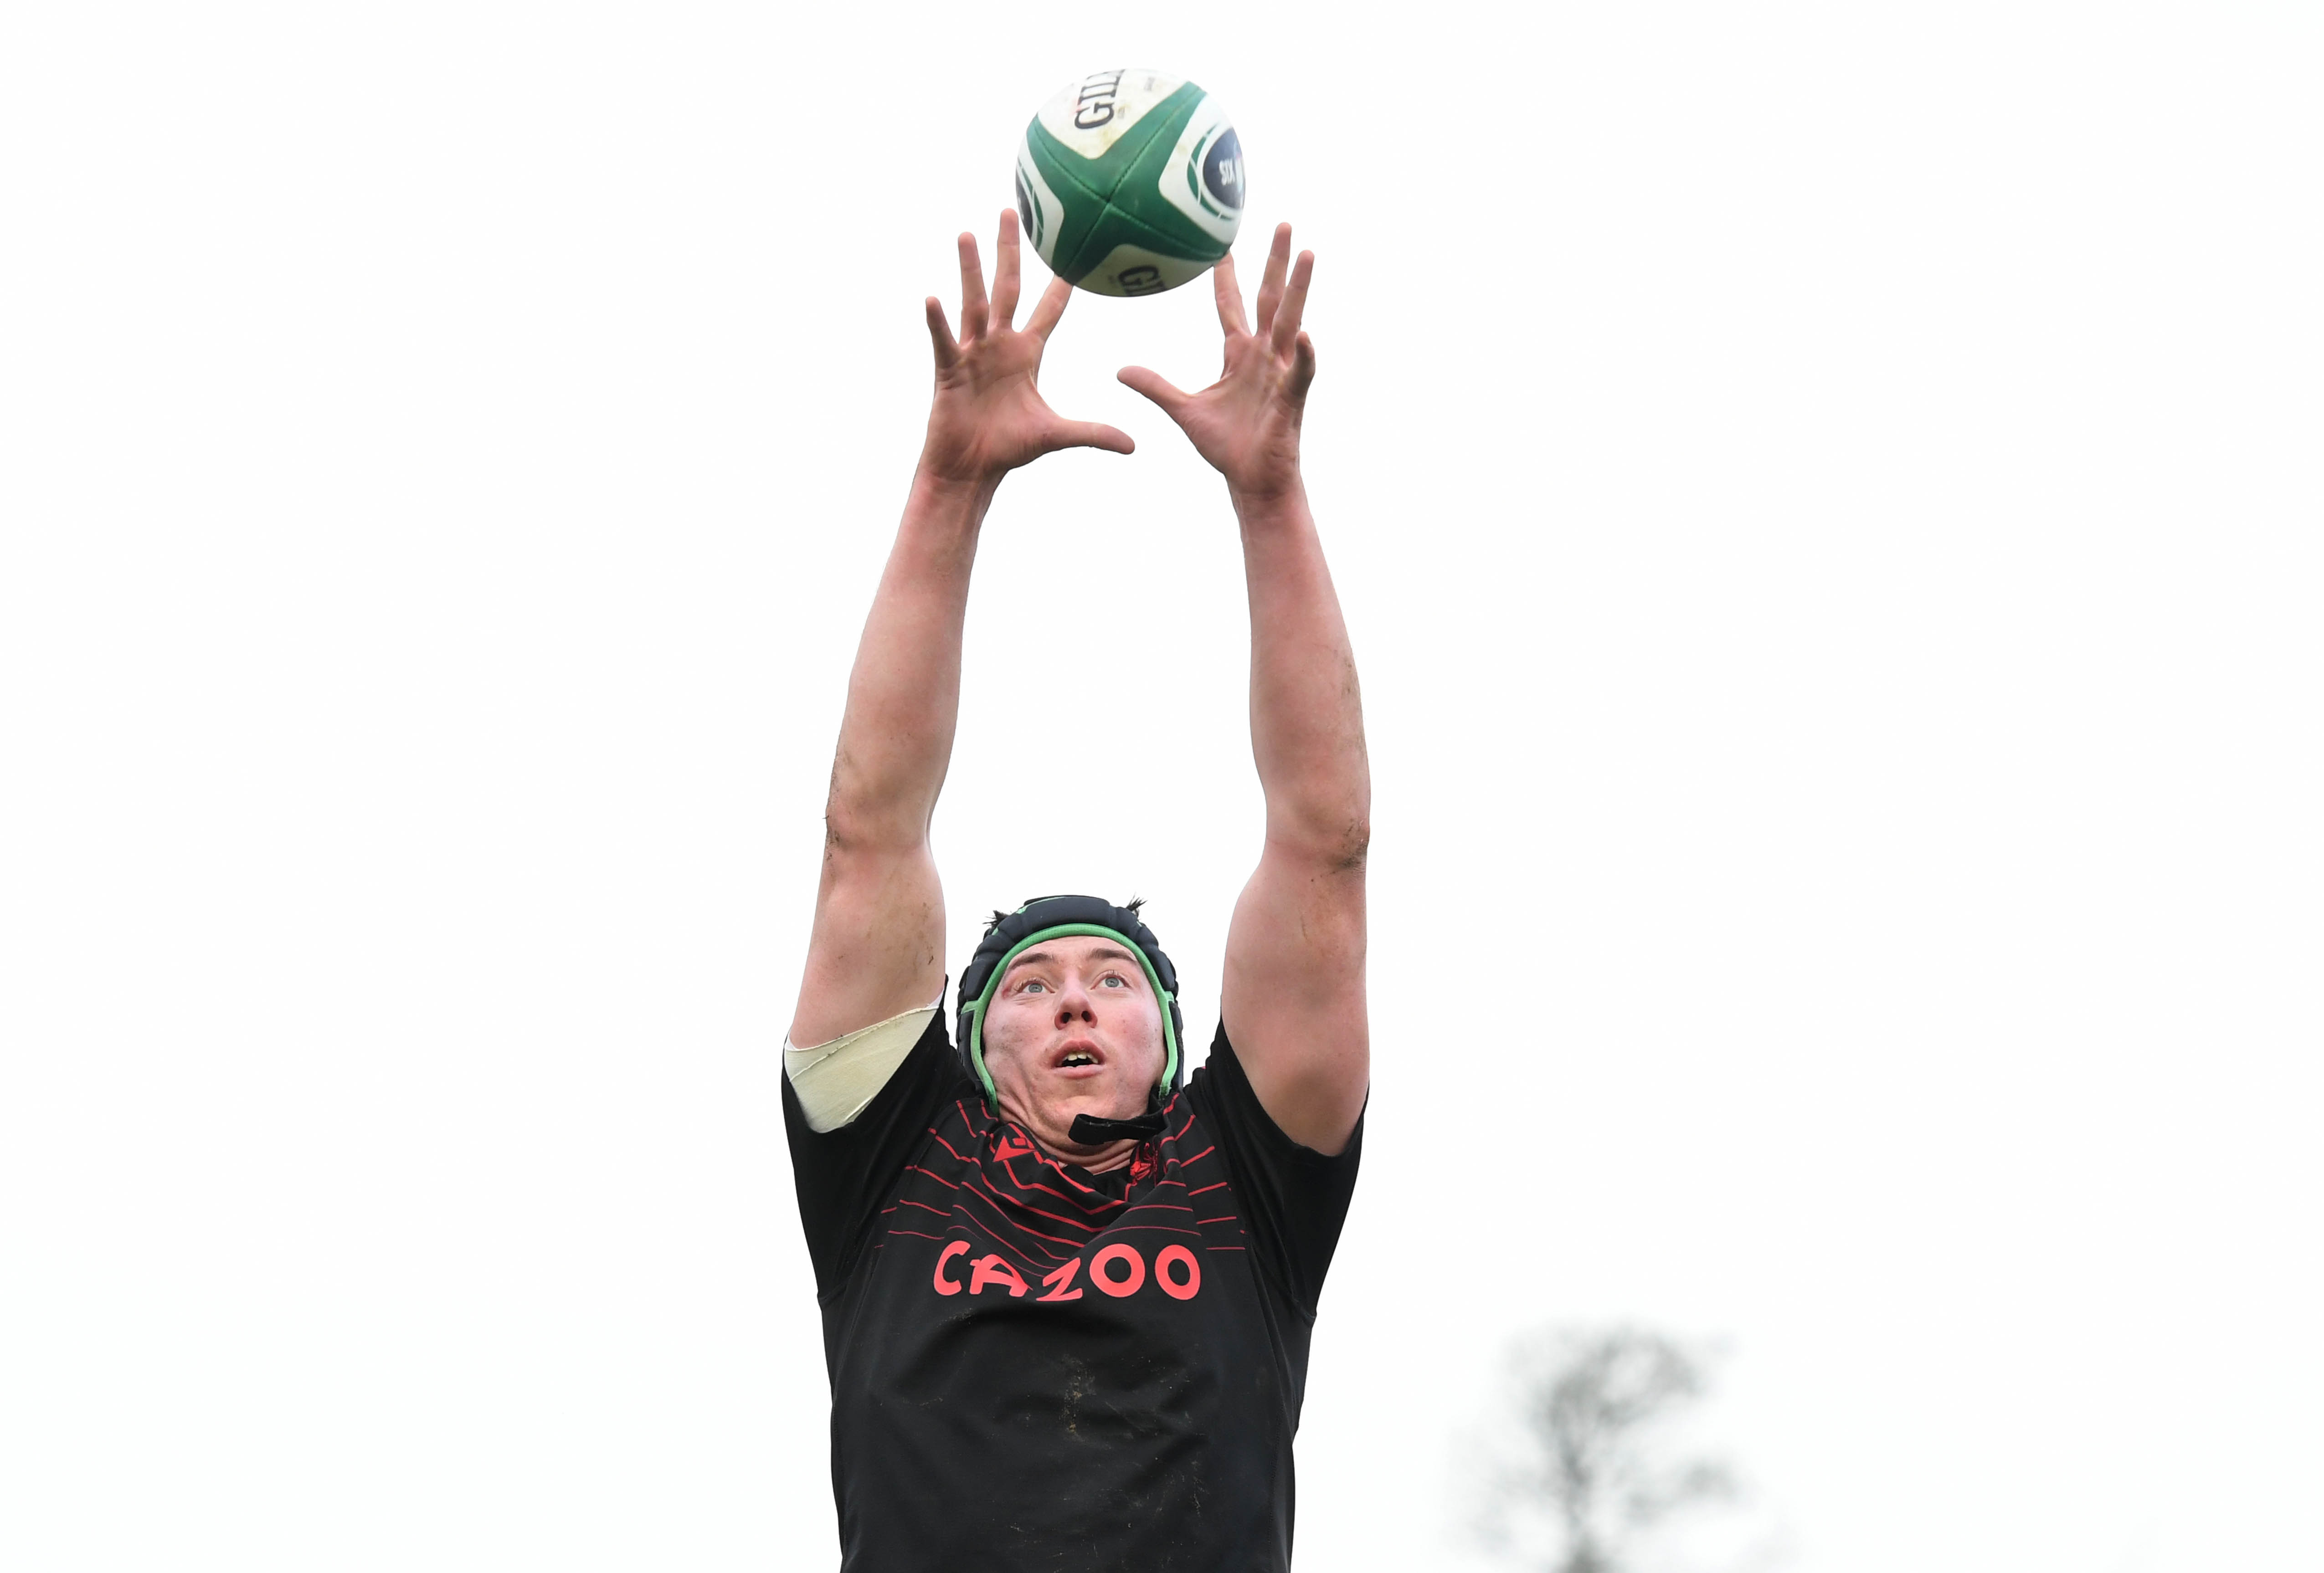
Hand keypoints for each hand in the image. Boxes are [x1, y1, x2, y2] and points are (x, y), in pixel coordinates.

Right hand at [919, 210, 1132, 486]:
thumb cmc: (1009, 450)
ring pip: (974, 303)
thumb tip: (1133, 445)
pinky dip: (938, 321)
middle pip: (1007, 288)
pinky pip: (945, 341)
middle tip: (1011, 210)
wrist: (972, 470)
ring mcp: (973, 354)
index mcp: (1026, 354)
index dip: (1060, 284)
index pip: (1048, 310)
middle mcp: (999, 345)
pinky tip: (932, 297)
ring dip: (971, 270)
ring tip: (968, 233)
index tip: (1071, 252)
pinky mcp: (950, 371)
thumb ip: (1093, 433)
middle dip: (1009, 250)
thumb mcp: (1057, 436)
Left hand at [1118, 223, 1315, 501]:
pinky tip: (1304, 335)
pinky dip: (1302, 354)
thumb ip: (1155, 386)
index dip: (1226, 275)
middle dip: (1276, 262)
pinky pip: (1299, 372)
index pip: (1231, 305)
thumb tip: (1120, 369)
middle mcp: (1263, 357)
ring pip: (1291, 322)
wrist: (1251, 482)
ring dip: (1299, 289)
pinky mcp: (1290, 400)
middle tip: (1282, 223)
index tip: (1221, 243)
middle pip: (1270, 299)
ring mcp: (1280, 374)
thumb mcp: (1183, 410)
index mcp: (1238, 355)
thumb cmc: (1225, 447)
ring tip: (1307, 254)